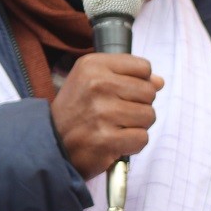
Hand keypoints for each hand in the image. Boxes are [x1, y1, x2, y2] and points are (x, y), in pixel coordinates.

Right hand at [50, 53, 163, 180]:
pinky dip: (132, 144)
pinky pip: (142, 138)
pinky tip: (116, 142)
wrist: (51, 143)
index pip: (143, 67)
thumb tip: (159, 82)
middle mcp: (97, 85)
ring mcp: (102, 113)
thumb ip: (126, 76)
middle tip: (118, 114)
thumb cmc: (75, 111)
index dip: (139, 82)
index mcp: (93, 65)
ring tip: (116, 128)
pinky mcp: (106, 139)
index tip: (123, 93)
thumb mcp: (91, 81)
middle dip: (140, 105)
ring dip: (137, 126)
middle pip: (149, 92)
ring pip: (149, 116)